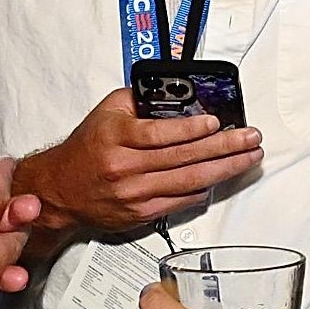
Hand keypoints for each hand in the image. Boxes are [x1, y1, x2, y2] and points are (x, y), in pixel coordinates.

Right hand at [13, 88, 262, 235]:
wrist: (59, 191)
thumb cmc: (86, 149)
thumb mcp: (107, 113)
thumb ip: (141, 100)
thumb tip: (179, 94)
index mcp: (116, 137)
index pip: (160, 134)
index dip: (192, 130)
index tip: (216, 122)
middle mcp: (125, 168)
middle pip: (184, 159)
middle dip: (225, 148)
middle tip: (250, 139)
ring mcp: (134, 194)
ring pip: (189, 182)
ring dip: (225, 169)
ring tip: (248, 157)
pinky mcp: (140, 214)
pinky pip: (181, 201)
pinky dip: (205, 188)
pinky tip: (222, 177)